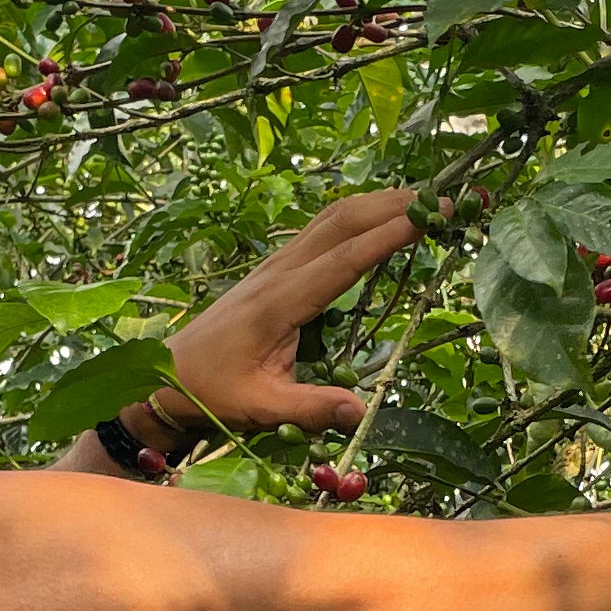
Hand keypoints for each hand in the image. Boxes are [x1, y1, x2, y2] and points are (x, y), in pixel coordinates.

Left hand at [149, 186, 417, 440]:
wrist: (164, 375)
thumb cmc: (211, 392)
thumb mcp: (262, 407)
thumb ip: (312, 409)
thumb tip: (361, 411)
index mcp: (280, 301)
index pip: (345, 259)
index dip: (390, 237)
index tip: (431, 219)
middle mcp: (279, 272)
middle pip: (342, 221)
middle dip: (394, 205)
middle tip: (445, 200)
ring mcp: (274, 266)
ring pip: (332, 219)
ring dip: (378, 203)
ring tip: (424, 199)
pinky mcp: (274, 270)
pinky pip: (321, 231)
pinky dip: (358, 217)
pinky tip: (379, 218)